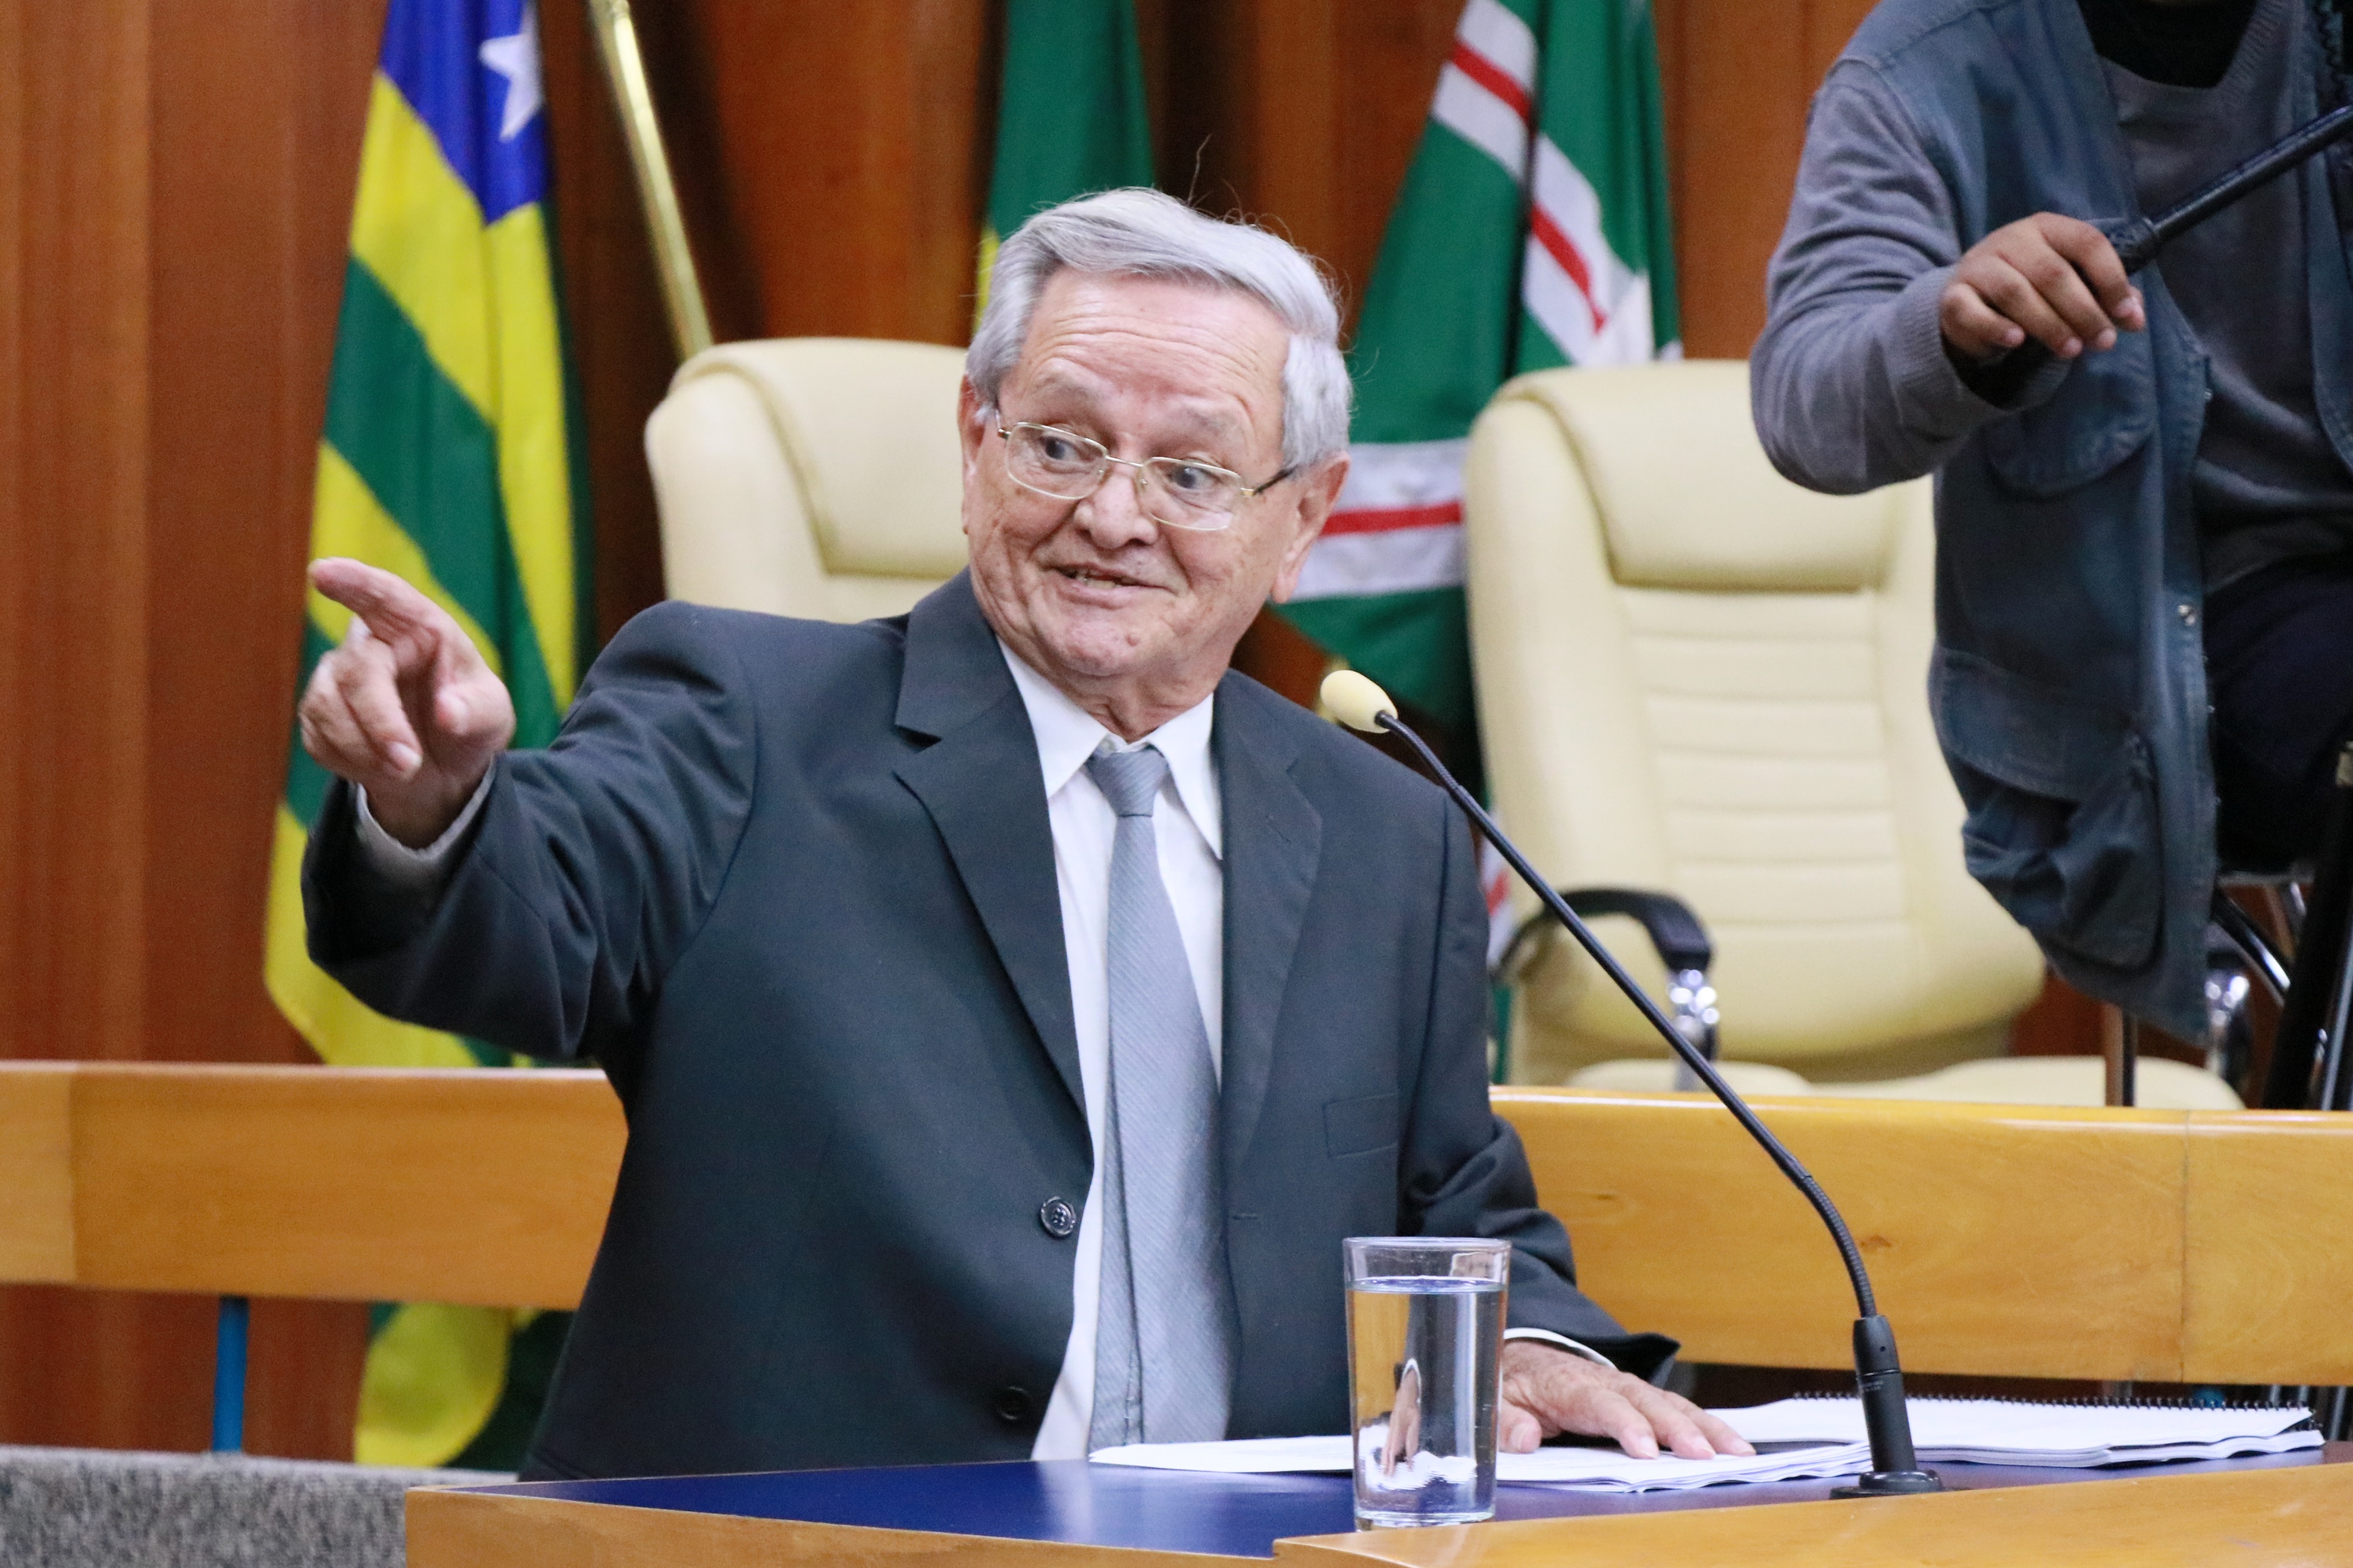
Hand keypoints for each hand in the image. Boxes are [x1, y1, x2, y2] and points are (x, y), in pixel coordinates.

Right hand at [297, 558, 514, 846]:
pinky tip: (381, 766)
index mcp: (419, 627)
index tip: (322, 572)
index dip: (354, 583)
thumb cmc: (468, 721)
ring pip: (329, 706)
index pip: (384, 596)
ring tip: (407, 769)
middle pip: (358, 672)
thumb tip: (447, 713)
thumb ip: (476, 710)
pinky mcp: (316, 714)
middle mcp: (371, 644)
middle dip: (381, 722)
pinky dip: (354, 763)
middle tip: (408, 763)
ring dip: (366, 749)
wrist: (441, 769)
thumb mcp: (492, 714)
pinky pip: (320, 738)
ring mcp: (336, 677)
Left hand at [1496, 1340, 1752, 1460]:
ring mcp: (1627, 1387)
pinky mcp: (1642, 1397)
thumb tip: (1525, 1440)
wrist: (1523, 1355)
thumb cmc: (1512, 1383)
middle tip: (1703, 1456)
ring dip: (1705, 1426)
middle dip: (1677, 1428)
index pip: (1600, 1403)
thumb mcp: (1496, 1399)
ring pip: (1671, 1403)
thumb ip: (1506, 1421)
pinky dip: (1708, 1425)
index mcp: (1567, 1384)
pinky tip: (1733, 1445)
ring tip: (1736, 1452)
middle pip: (1646, 1402)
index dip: (1625, 1425)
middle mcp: (1605, 1381)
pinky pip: (1678, 1408)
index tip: (1646, 1450)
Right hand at [1940, 213, 2144, 363]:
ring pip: (2015, 292)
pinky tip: (2017, 342)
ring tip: (2070, 350)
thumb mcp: (2069, 284)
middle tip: (2103, 342)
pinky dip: (1996, 327)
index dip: (2112, 279)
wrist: (1968, 300)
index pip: (2087, 243)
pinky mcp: (1953, 296)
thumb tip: (2135, 318)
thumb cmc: (2029, 288)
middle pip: (2053, 272)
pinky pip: (1973, 311)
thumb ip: (2102, 295)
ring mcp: (1979, 265)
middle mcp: (2011, 239)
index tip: (2127, 316)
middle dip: (2084, 311)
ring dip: (2049, 324)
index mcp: (2046, 227)